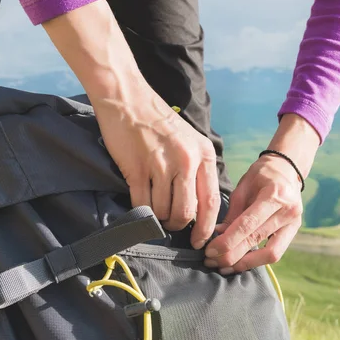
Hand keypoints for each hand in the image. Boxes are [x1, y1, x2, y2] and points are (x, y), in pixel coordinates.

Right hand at [94, 96, 220, 248]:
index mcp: (203, 155)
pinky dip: (142, 210)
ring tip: (155, 205)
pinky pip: (143, 203)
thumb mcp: (191, 142)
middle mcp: (186, 161)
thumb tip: (200, 209)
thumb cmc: (160, 123)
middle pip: (187, 212)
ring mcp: (161, 165)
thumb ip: (198, 171)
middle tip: (172, 224)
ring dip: (159, 216)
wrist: (128, 98)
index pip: (211, 202)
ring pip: (164, 210)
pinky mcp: (136, 168)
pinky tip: (141, 202)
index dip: (206, 227)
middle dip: (179, 225)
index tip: (200, 241)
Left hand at [204, 114, 319, 272]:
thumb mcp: (243, 187)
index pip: (248, 224)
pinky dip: (256, 260)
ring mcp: (294, 223)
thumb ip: (232, 213)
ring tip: (223, 266)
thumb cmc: (262, 174)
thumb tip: (217, 237)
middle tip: (211, 260)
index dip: (227, 241)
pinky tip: (238, 263)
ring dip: (244, 263)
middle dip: (231, 255)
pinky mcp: (294, 232)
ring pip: (270, 254)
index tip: (210, 251)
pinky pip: (275, 253)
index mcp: (274, 195)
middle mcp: (288, 211)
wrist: (287, 169)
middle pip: (256, 240)